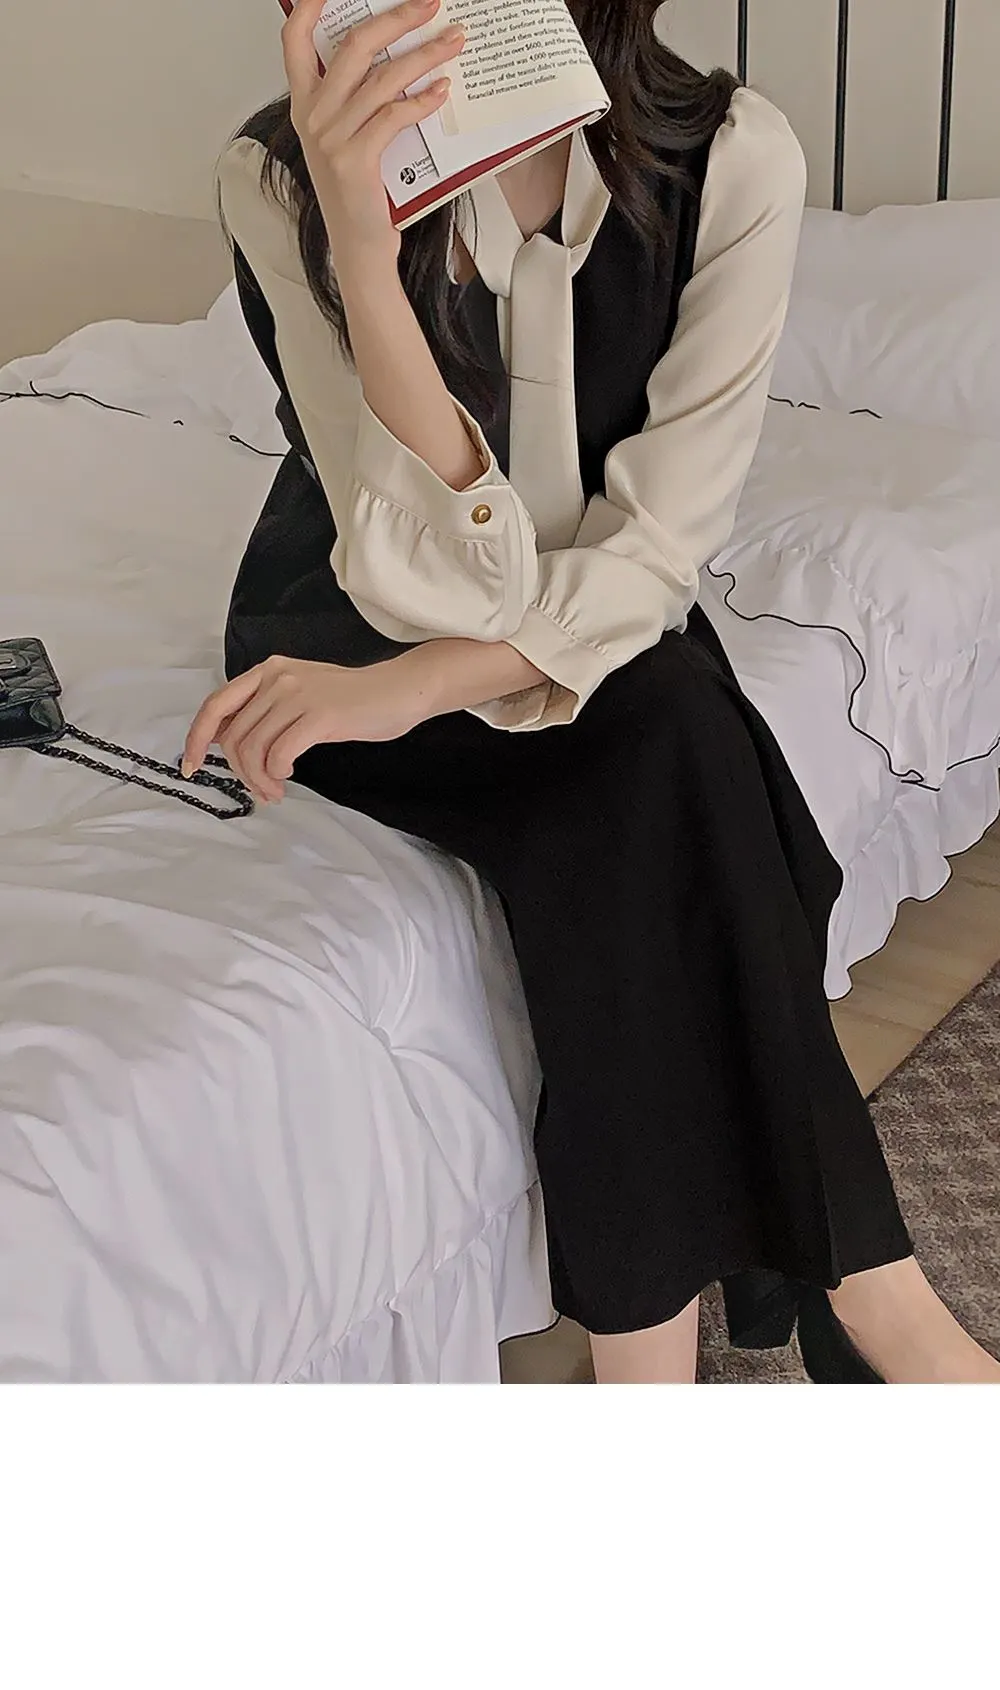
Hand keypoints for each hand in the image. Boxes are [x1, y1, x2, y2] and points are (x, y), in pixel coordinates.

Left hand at [182, 655, 429, 803]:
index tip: (192, 767)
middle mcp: (276, 678)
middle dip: (241, 773)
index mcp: (267, 671)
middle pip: (234, 736)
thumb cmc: (354, 701)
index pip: (215, 706)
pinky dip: (278, 773)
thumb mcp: (301, 695)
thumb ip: (267, 711)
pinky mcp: (319, 715)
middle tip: (261, 791)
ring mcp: (297, 694)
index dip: (197, 739)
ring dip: (260, 779)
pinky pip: (279, 754)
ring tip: (276, 791)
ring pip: (253, 748)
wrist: (398, 691)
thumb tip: (233, 744)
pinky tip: (289, 776)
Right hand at [284, 0, 465, 267]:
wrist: (358, 245)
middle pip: (355, 45)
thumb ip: (355, 100)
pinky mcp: (355, 159)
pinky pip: (395, 115)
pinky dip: (423, 99)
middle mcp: (314, 116)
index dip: (310, 7)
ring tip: (453, 42)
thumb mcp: (345, 139)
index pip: (294, 41)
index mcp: (305, 105)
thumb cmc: (357, 192)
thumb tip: (391, 58)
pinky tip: (442, 90)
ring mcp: (332, 137)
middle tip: (429, 4)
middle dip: (397, 18)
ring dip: (426, 55)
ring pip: (384, 77)